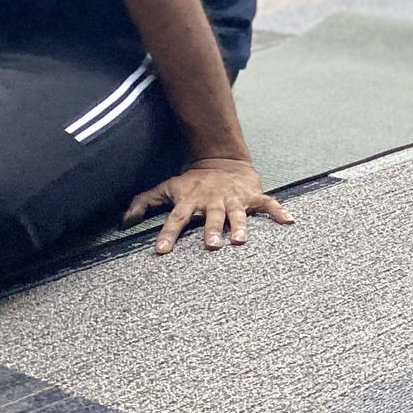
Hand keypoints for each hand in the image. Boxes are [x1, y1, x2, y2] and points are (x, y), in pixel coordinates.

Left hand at [124, 157, 293, 255]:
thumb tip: (123, 222)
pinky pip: (268, 204)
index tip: (162, 251)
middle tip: (211, 246)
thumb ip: (144, 203)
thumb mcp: (167, 188)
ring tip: (241, 240)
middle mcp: (212, 201)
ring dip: (240, 225)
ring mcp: (234, 198)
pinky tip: (289, 222)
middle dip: (211, 230)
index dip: (168, 234)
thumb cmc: (193, 182)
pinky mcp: (253, 196)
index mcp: (191, 201)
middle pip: (210, 217)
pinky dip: (278, 212)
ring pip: (237, 213)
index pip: (176, 219)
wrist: (223, 162)